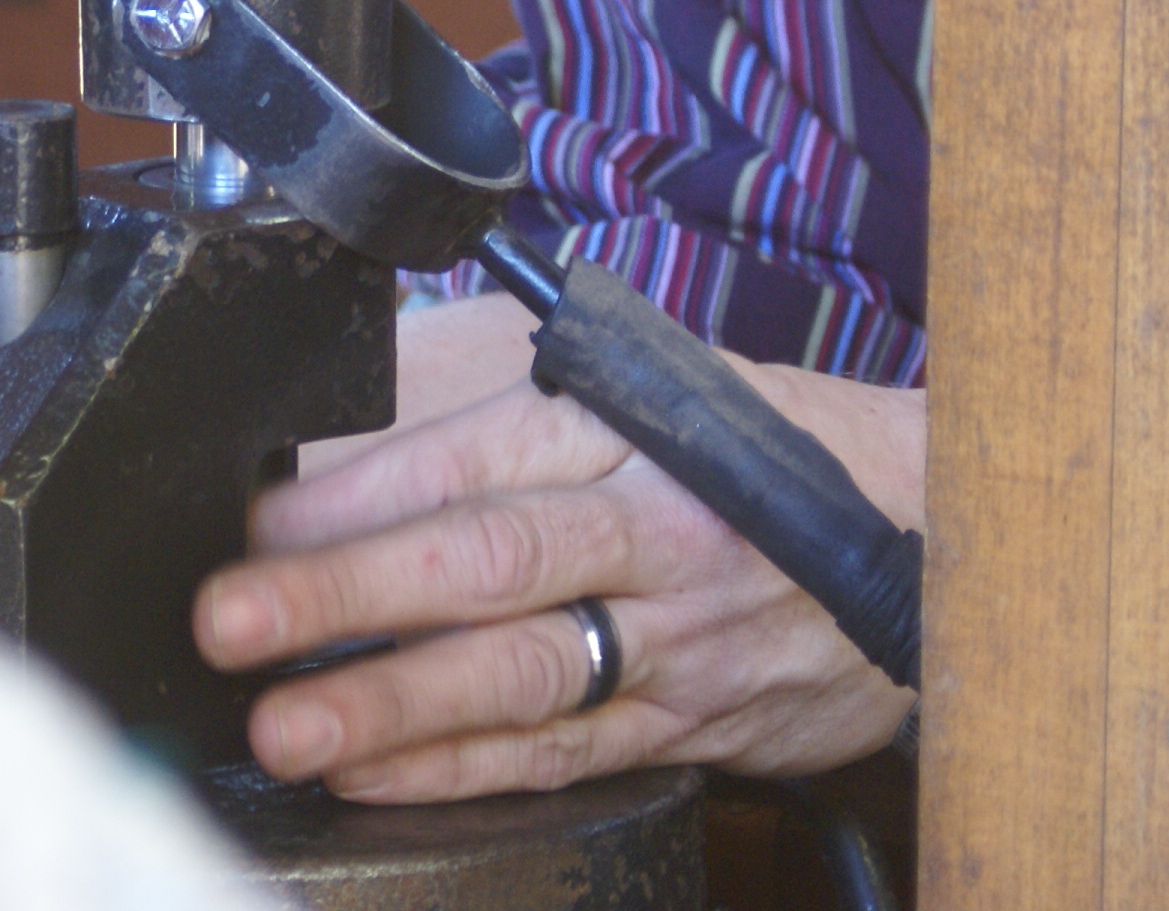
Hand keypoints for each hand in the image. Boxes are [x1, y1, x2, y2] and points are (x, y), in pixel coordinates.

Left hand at [194, 356, 922, 800]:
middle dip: (347, 592)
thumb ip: (511, 417)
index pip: (474, 454)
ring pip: (521, 671)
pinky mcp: (693, 720)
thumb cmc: (760, 448)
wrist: (934, 528)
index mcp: (627, 425)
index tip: (258, 523)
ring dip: (391, 703)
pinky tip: (376, 777)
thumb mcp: (649, 391)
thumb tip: (344, 449)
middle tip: (234, 619)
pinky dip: (463, 768)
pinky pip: (563, 751)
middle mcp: (650, 525)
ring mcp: (677, 634)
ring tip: (288, 726)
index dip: (360, 493)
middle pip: (486, 557)